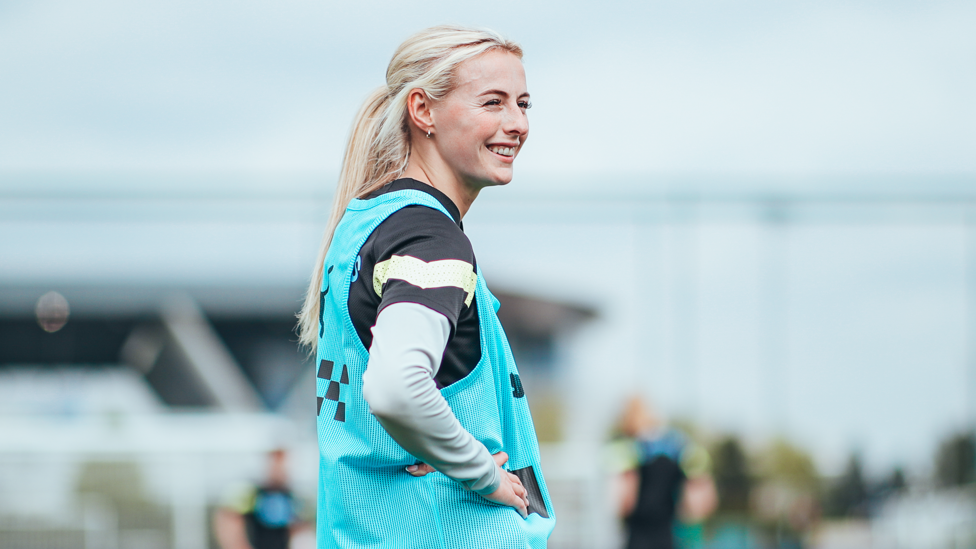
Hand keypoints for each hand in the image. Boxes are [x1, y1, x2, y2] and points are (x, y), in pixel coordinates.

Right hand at [405, 451, 529, 517]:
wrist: (477, 471)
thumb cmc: (464, 467)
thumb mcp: (445, 466)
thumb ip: (426, 468)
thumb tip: (409, 470)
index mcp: (489, 464)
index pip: (498, 460)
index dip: (501, 459)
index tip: (504, 456)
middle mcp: (500, 473)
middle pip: (512, 476)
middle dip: (517, 481)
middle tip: (522, 486)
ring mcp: (507, 485)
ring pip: (519, 489)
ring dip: (522, 494)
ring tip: (526, 499)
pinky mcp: (510, 496)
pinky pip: (520, 504)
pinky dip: (523, 508)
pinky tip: (526, 513)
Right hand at [481, 452, 528, 517]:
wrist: (484, 473)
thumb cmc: (483, 467)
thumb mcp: (490, 460)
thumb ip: (497, 458)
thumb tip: (504, 455)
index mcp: (501, 472)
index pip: (510, 476)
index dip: (515, 480)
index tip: (517, 483)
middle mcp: (507, 480)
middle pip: (518, 485)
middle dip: (521, 489)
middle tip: (525, 494)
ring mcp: (510, 489)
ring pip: (520, 494)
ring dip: (524, 499)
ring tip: (526, 503)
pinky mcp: (510, 498)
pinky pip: (519, 505)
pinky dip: (523, 510)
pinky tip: (524, 514)